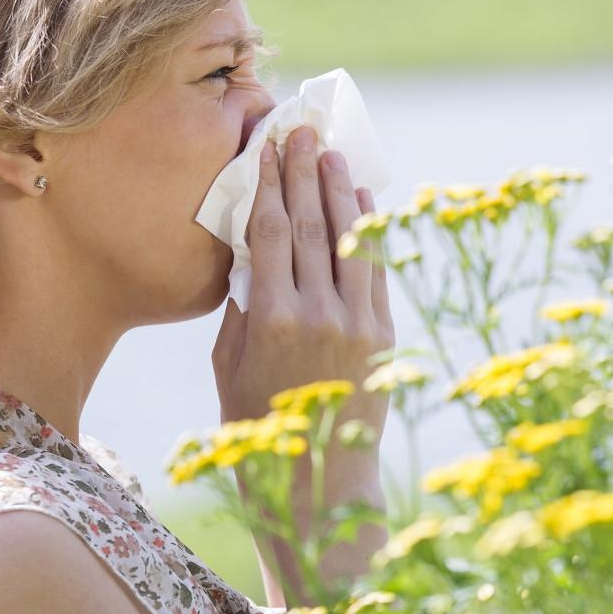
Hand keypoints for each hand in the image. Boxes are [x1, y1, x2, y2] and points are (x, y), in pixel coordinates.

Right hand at [211, 124, 395, 435]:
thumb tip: (251, 254)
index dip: (267, 183)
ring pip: (347, 239)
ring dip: (339, 190)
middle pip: (308, 224)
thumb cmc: (259, 428)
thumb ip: (240, 307)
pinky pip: (376, 269)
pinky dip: (370, 231)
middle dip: (302, 171)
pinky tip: (363, 200)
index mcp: (269, 319)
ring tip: (331, 153)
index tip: (266, 147)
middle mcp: (316, 313)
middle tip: (301, 130)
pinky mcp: (383, 334)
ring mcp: (356, 322)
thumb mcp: (229, 367)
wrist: (318, 483)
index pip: (268, 232)